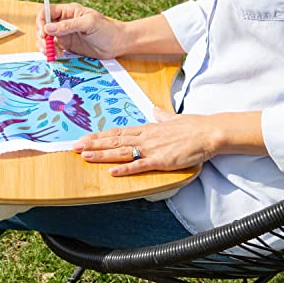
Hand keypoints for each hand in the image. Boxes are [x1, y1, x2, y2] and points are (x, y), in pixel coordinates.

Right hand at [35, 2, 126, 58]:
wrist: (117, 43)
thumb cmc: (106, 29)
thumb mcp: (88, 24)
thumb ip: (68, 25)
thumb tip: (48, 28)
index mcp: (68, 11)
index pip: (47, 11)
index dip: (41, 21)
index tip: (44, 33)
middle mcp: (64, 22)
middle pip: (43, 26)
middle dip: (41, 37)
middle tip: (46, 47)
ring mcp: (65, 34)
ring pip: (46, 38)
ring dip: (44, 46)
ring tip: (51, 54)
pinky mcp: (68, 46)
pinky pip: (54, 48)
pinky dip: (52, 52)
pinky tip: (58, 56)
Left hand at [72, 107, 222, 175]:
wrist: (209, 131)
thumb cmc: (193, 126)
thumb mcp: (173, 118)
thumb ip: (161, 116)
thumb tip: (154, 110)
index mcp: (147, 128)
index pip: (118, 132)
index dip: (100, 135)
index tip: (85, 138)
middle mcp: (145, 137)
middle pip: (114, 140)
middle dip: (93, 144)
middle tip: (74, 147)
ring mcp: (152, 148)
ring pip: (121, 151)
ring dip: (102, 154)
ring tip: (85, 156)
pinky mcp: (161, 160)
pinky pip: (140, 165)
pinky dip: (125, 169)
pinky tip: (112, 171)